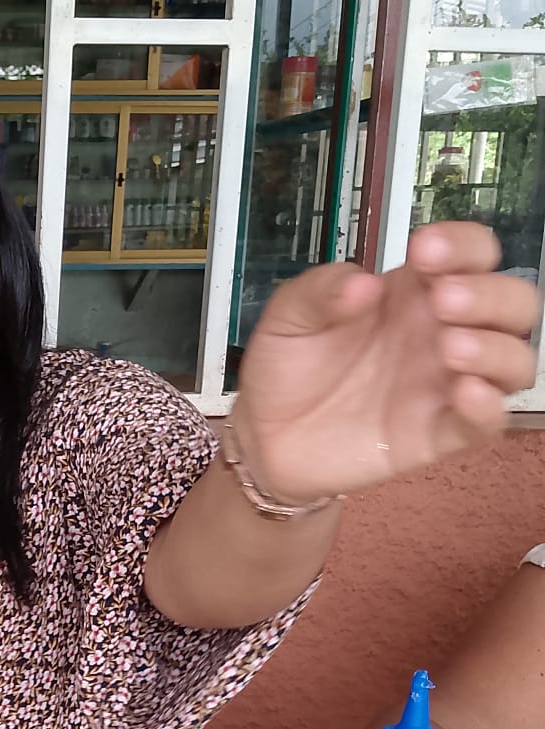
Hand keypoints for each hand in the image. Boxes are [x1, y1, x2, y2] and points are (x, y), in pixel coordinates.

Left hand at [234, 222, 540, 502]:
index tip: (424, 250)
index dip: (463, 245)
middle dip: (489, 294)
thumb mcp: (288, 318)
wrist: (262, 436)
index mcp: (415, 293)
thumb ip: (319, 291)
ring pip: (513, 360)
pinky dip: (488, 408)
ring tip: (450, 347)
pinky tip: (464, 393)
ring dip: (495, 348)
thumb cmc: (286, 369)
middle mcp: (441, 333)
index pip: (472, 253)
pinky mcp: (435, 434)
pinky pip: (485, 423)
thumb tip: (362, 284)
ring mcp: (444, 385)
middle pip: (511, 303)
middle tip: (443, 300)